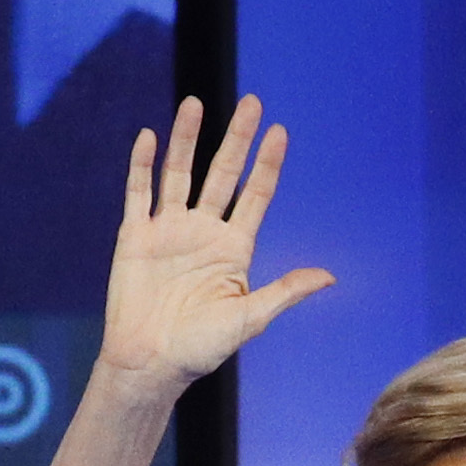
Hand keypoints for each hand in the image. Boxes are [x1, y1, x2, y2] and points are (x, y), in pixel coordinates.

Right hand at [100, 96, 331, 391]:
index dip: (267, 164)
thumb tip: (330, 277)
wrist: (150, 364)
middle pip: (222, 174)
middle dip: (237, 139)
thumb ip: (285, 291)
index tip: (281, 132)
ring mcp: (168, 230)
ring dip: (186, 139)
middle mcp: (203, 232)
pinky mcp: (136, 237)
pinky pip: (138, 193)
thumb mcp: (250, 319)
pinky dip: (142, 165)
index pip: (255, 195)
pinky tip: (149, 136)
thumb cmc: (201, 349)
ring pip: (179, 173)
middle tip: (251, 102)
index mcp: (234, 248)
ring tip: (196, 104)